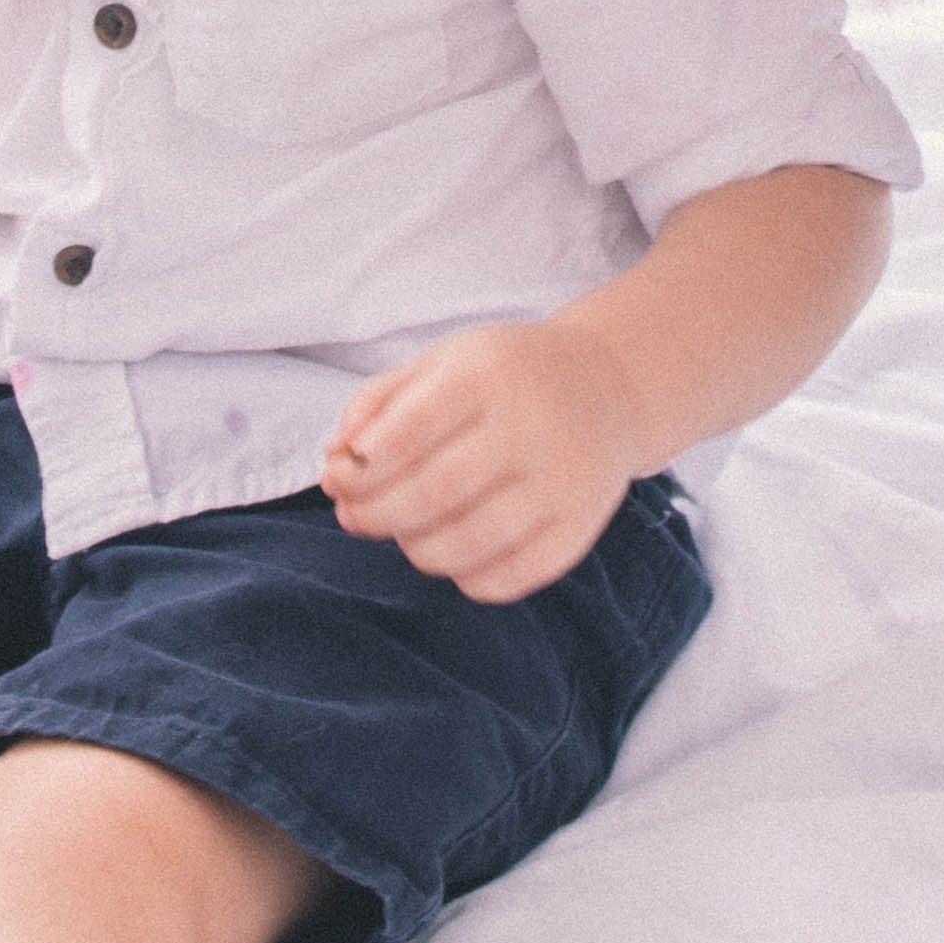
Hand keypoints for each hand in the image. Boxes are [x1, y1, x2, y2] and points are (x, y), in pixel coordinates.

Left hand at [321, 318, 643, 604]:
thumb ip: (378, 404)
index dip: (361, 466)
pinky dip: (465, 577)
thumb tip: (334, 464)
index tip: (339, 478)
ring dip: (414, 548)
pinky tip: (454, 551)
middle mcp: (532, 427)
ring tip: (405, 531)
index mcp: (489, 375)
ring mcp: (561, 482)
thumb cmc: (506, 376)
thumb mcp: (442, 363)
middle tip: (353, 516)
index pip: (409, 431)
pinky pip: (508, 578)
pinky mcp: (578, 528)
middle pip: (432, 494)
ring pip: (466, 545)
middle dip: (375, 515)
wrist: (609, 388)